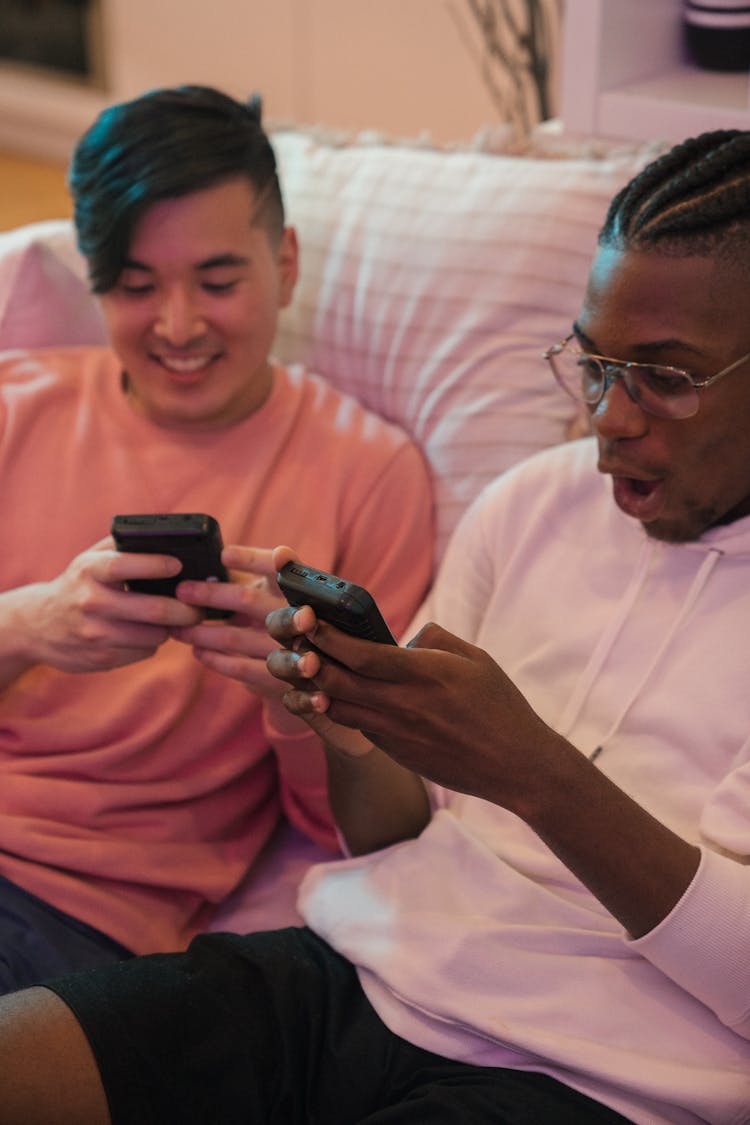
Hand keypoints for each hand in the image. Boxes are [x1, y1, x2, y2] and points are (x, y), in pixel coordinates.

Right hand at [8, 537, 202, 673]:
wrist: (36, 626)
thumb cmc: (78, 584)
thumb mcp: (90, 559)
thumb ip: (123, 545)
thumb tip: (169, 536)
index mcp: (89, 570)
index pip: (125, 565)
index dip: (157, 565)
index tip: (179, 565)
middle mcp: (90, 602)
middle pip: (153, 610)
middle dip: (186, 609)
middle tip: (199, 606)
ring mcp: (95, 634)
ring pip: (154, 635)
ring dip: (171, 628)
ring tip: (176, 619)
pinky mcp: (101, 659)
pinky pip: (143, 652)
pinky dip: (152, 643)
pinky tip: (147, 633)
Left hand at [172, 545, 302, 707]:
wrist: (314, 670)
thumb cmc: (280, 618)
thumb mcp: (272, 596)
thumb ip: (244, 582)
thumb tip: (201, 568)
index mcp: (296, 588)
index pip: (274, 567)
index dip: (251, 559)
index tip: (224, 555)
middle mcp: (296, 615)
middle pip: (246, 600)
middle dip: (210, 595)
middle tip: (182, 591)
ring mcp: (289, 649)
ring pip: (233, 638)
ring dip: (200, 632)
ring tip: (176, 627)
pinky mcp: (280, 678)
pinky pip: (238, 668)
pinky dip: (214, 659)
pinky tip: (198, 650)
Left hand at [269, 611, 559, 811]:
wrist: (514, 765)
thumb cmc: (499, 705)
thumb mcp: (474, 658)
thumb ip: (434, 640)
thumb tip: (401, 639)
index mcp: (424, 674)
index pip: (362, 653)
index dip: (329, 636)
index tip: (309, 619)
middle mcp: (404, 704)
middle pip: (339, 680)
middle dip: (309, 658)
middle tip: (292, 640)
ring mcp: (397, 732)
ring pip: (340, 706)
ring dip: (315, 686)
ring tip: (298, 666)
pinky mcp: (396, 751)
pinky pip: (358, 725)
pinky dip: (337, 709)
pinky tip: (325, 695)